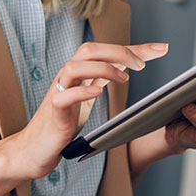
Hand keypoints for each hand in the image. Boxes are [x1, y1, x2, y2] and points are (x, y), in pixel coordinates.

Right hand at [10, 41, 169, 178]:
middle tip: (141, 65)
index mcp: (78, 72)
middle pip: (88, 50)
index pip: (105, 50)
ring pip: (74, 67)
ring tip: (123, 78)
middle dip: (117, 52)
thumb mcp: (87, 95)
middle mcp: (67, 77)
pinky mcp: (53, 111)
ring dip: (102, 68)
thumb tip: (128, 64)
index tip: (161, 48)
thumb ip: (104, 78)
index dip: (134, 48)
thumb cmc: (62, 121)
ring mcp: (58, 92)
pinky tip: (97, 93)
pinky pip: (64, 96)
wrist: (34, 147)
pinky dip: (81, 91)